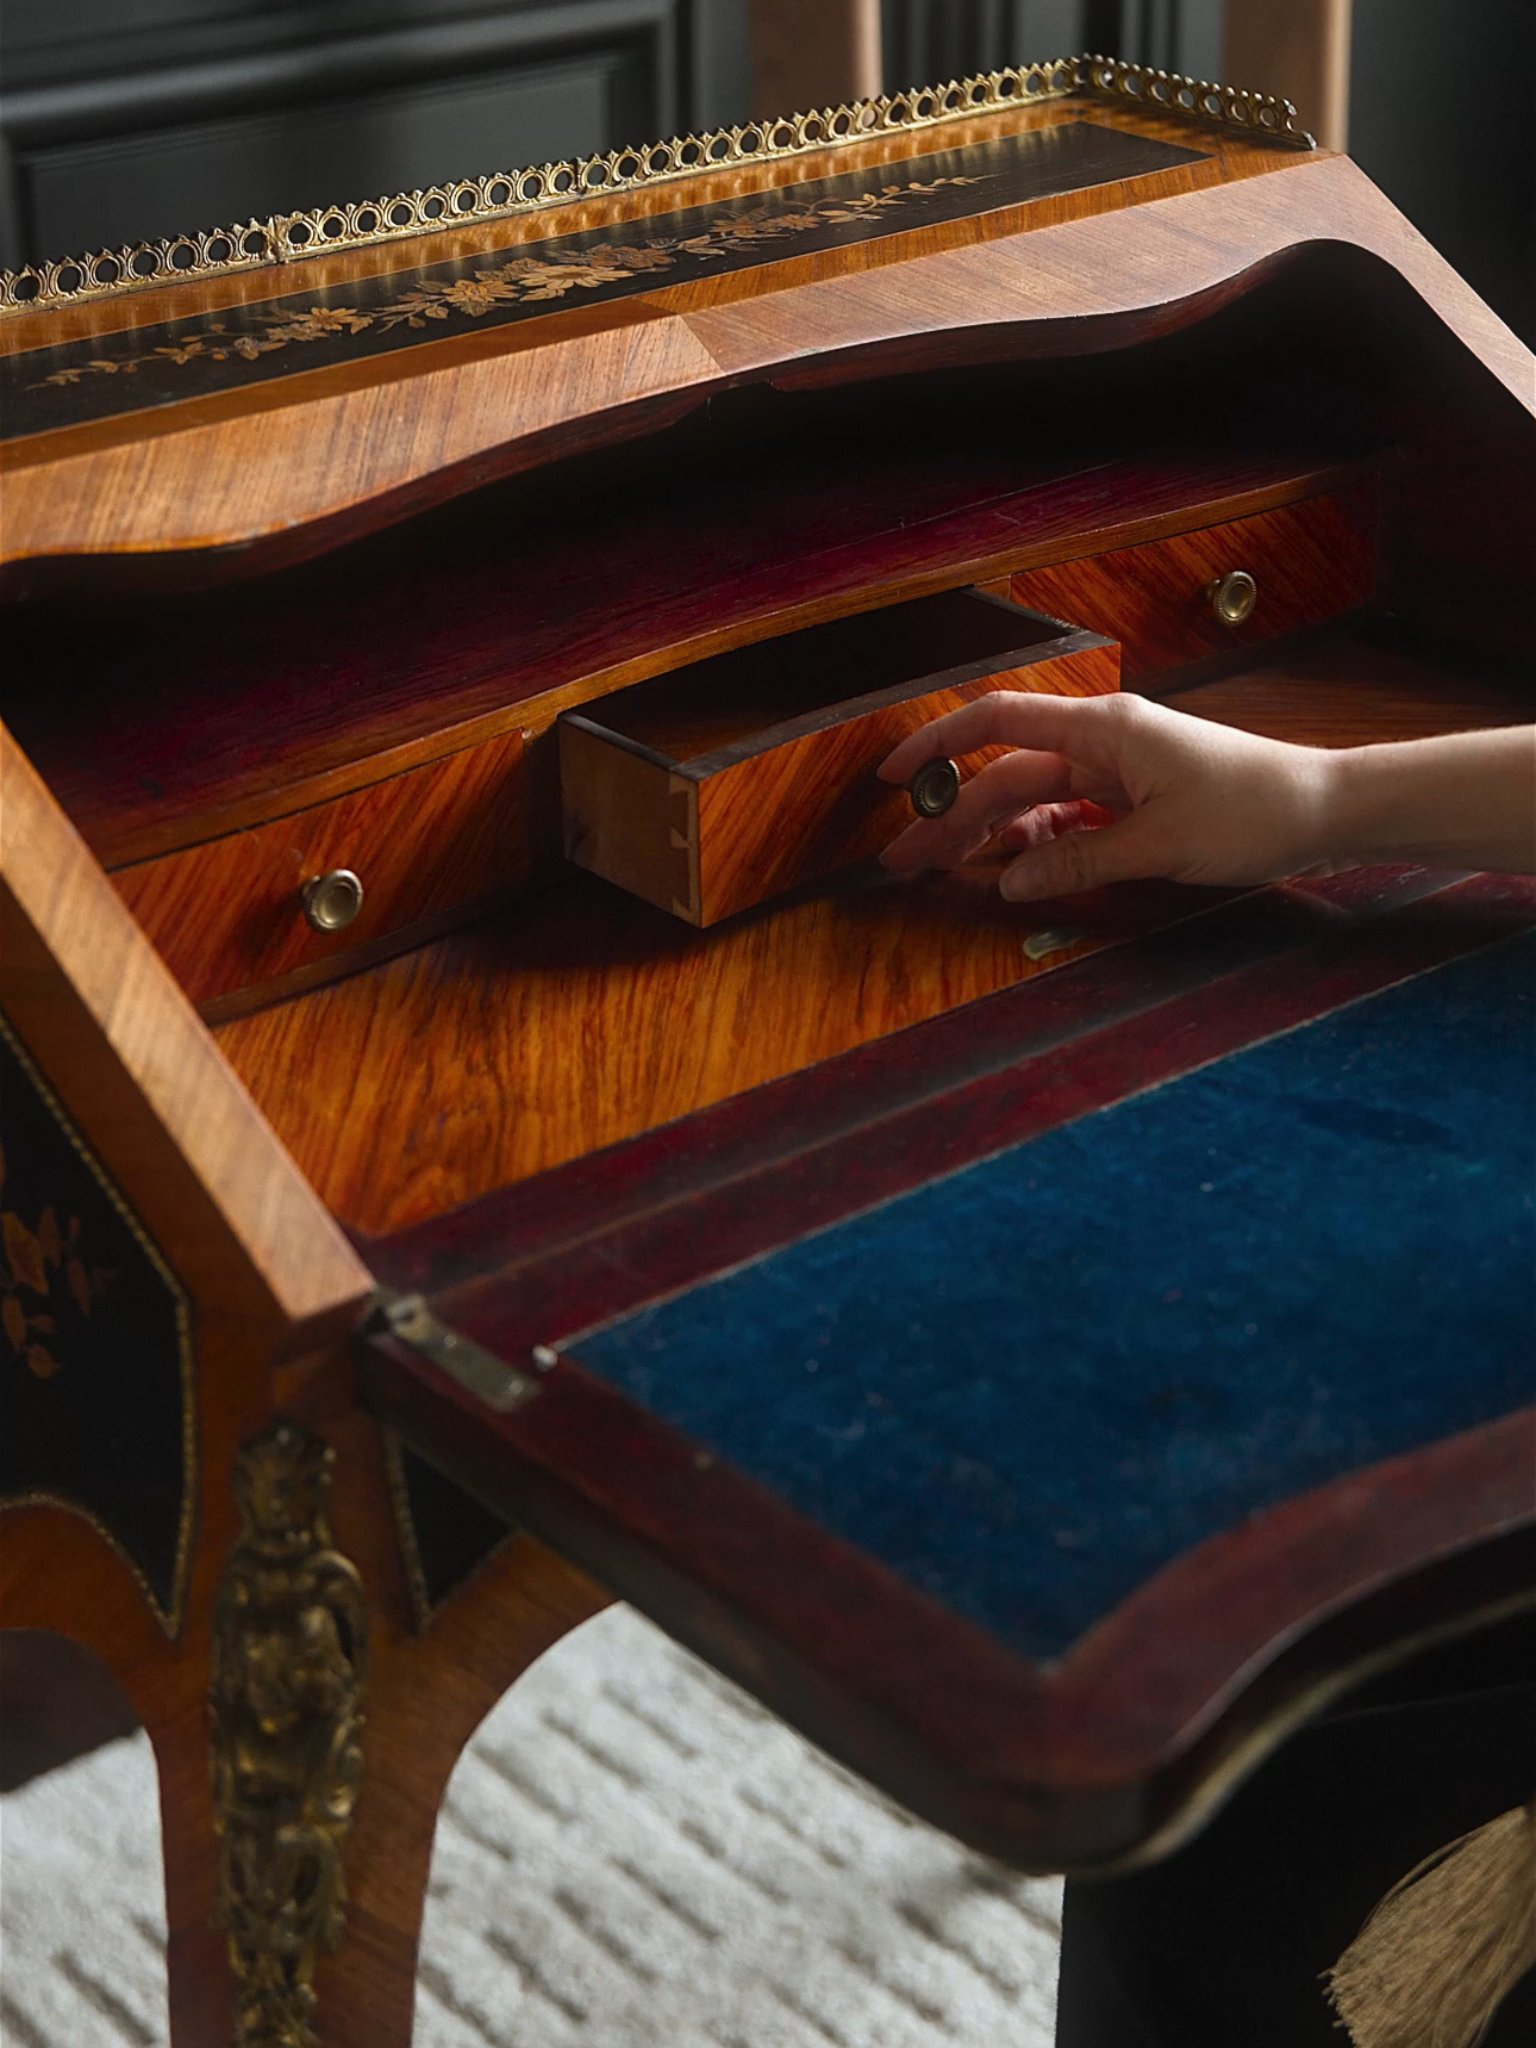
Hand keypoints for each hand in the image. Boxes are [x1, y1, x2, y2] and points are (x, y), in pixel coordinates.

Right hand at [878, 692, 1337, 901]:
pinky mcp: (1134, 801)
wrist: (1325, 810)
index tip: (892, 777)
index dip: (937, 745)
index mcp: (1104, 729)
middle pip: (1006, 777)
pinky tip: (1007, 872)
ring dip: (986, 836)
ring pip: (1031, 802)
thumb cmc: (1254, 810)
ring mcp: (1117, 772)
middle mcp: (1103, 742)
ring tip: (940, 874)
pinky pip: (1067, 820)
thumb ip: (1077, 860)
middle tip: (903, 863)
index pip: (998, 724)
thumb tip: (1008, 881)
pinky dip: (1036, 846)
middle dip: (950, 818)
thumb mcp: (1160, 844)